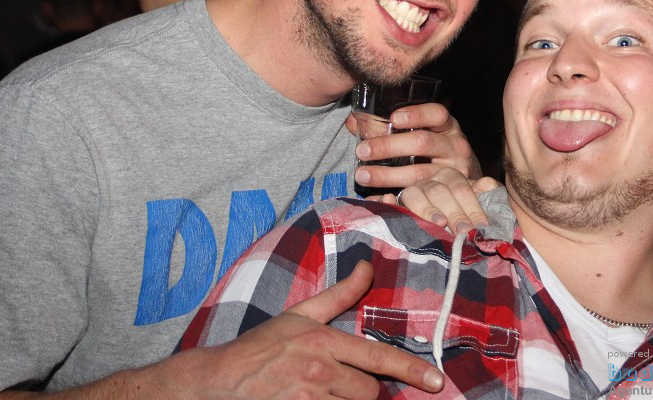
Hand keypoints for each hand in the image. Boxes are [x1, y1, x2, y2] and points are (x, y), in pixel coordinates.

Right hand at [171, 262, 443, 398]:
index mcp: (323, 341)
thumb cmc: (260, 347)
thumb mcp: (299, 315)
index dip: (411, 370)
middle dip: (362, 391)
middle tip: (338, 384)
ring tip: (318, 392)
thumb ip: (339, 294)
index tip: (436, 382)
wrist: (216, 382)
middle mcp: (319, 371)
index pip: (378, 357)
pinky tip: (311, 399)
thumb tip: (368, 266)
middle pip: (369, 392)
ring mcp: (307, 398)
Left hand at [349, 103, 479, 188]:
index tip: (394, 118)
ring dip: (386, 175)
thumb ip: (395, 127)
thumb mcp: (428, 134)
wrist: (468, 185)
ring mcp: (453, 172)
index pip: (437, 114)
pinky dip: (396, 197)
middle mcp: (454, 147)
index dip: (417, 114)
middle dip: (389, 146)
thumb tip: (353, 122)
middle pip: (422, 143)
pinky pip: (419, 196)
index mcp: (448, 127)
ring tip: (362, 174)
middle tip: (362, 150)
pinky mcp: (445, 196)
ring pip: (418, 173)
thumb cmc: (439, 153)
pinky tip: (378, 197)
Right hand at [381, 168, 500, 233]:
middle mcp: (430, 180)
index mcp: (451, 176)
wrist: (441, 215)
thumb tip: (489, 185)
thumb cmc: (460, 211)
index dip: (472, 207)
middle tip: (463, 231)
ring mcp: (412, 190)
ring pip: (415, 195)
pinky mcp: (395, 201)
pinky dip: (385, 201)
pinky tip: (387, 200)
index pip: (462, 188)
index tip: (480, 226)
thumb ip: (483, 193)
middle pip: (440, 192)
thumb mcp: (473, 201)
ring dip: (427, 209)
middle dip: (453, 212)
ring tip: (439, 223)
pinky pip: (387, 199)